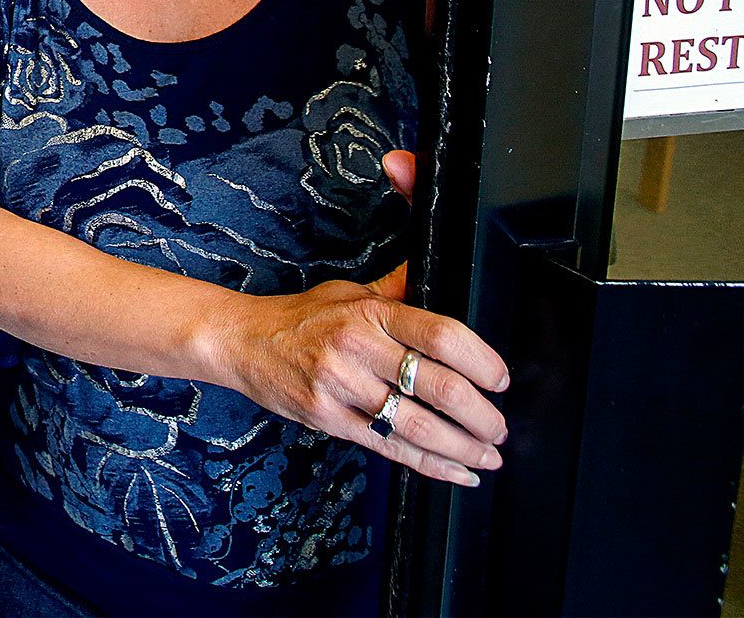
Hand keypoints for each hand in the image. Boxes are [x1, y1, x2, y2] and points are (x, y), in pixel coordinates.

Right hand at [204, 147, 510, 487]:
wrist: (242, 340)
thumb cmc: (299, 316)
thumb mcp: (349, 291)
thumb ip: (396, 291)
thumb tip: (436, 271)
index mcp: (371, 312)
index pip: (441, 335)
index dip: (482, 361)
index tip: (501, 379)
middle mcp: (359, 347)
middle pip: (438, 386)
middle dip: (481, 415)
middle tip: (498, 427)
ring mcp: (343, 386)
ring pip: (418, 425)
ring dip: (463, 447)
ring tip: (487, 455)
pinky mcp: (330, 419)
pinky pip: (389, 446)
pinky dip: (429, 465)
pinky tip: (457, 471)